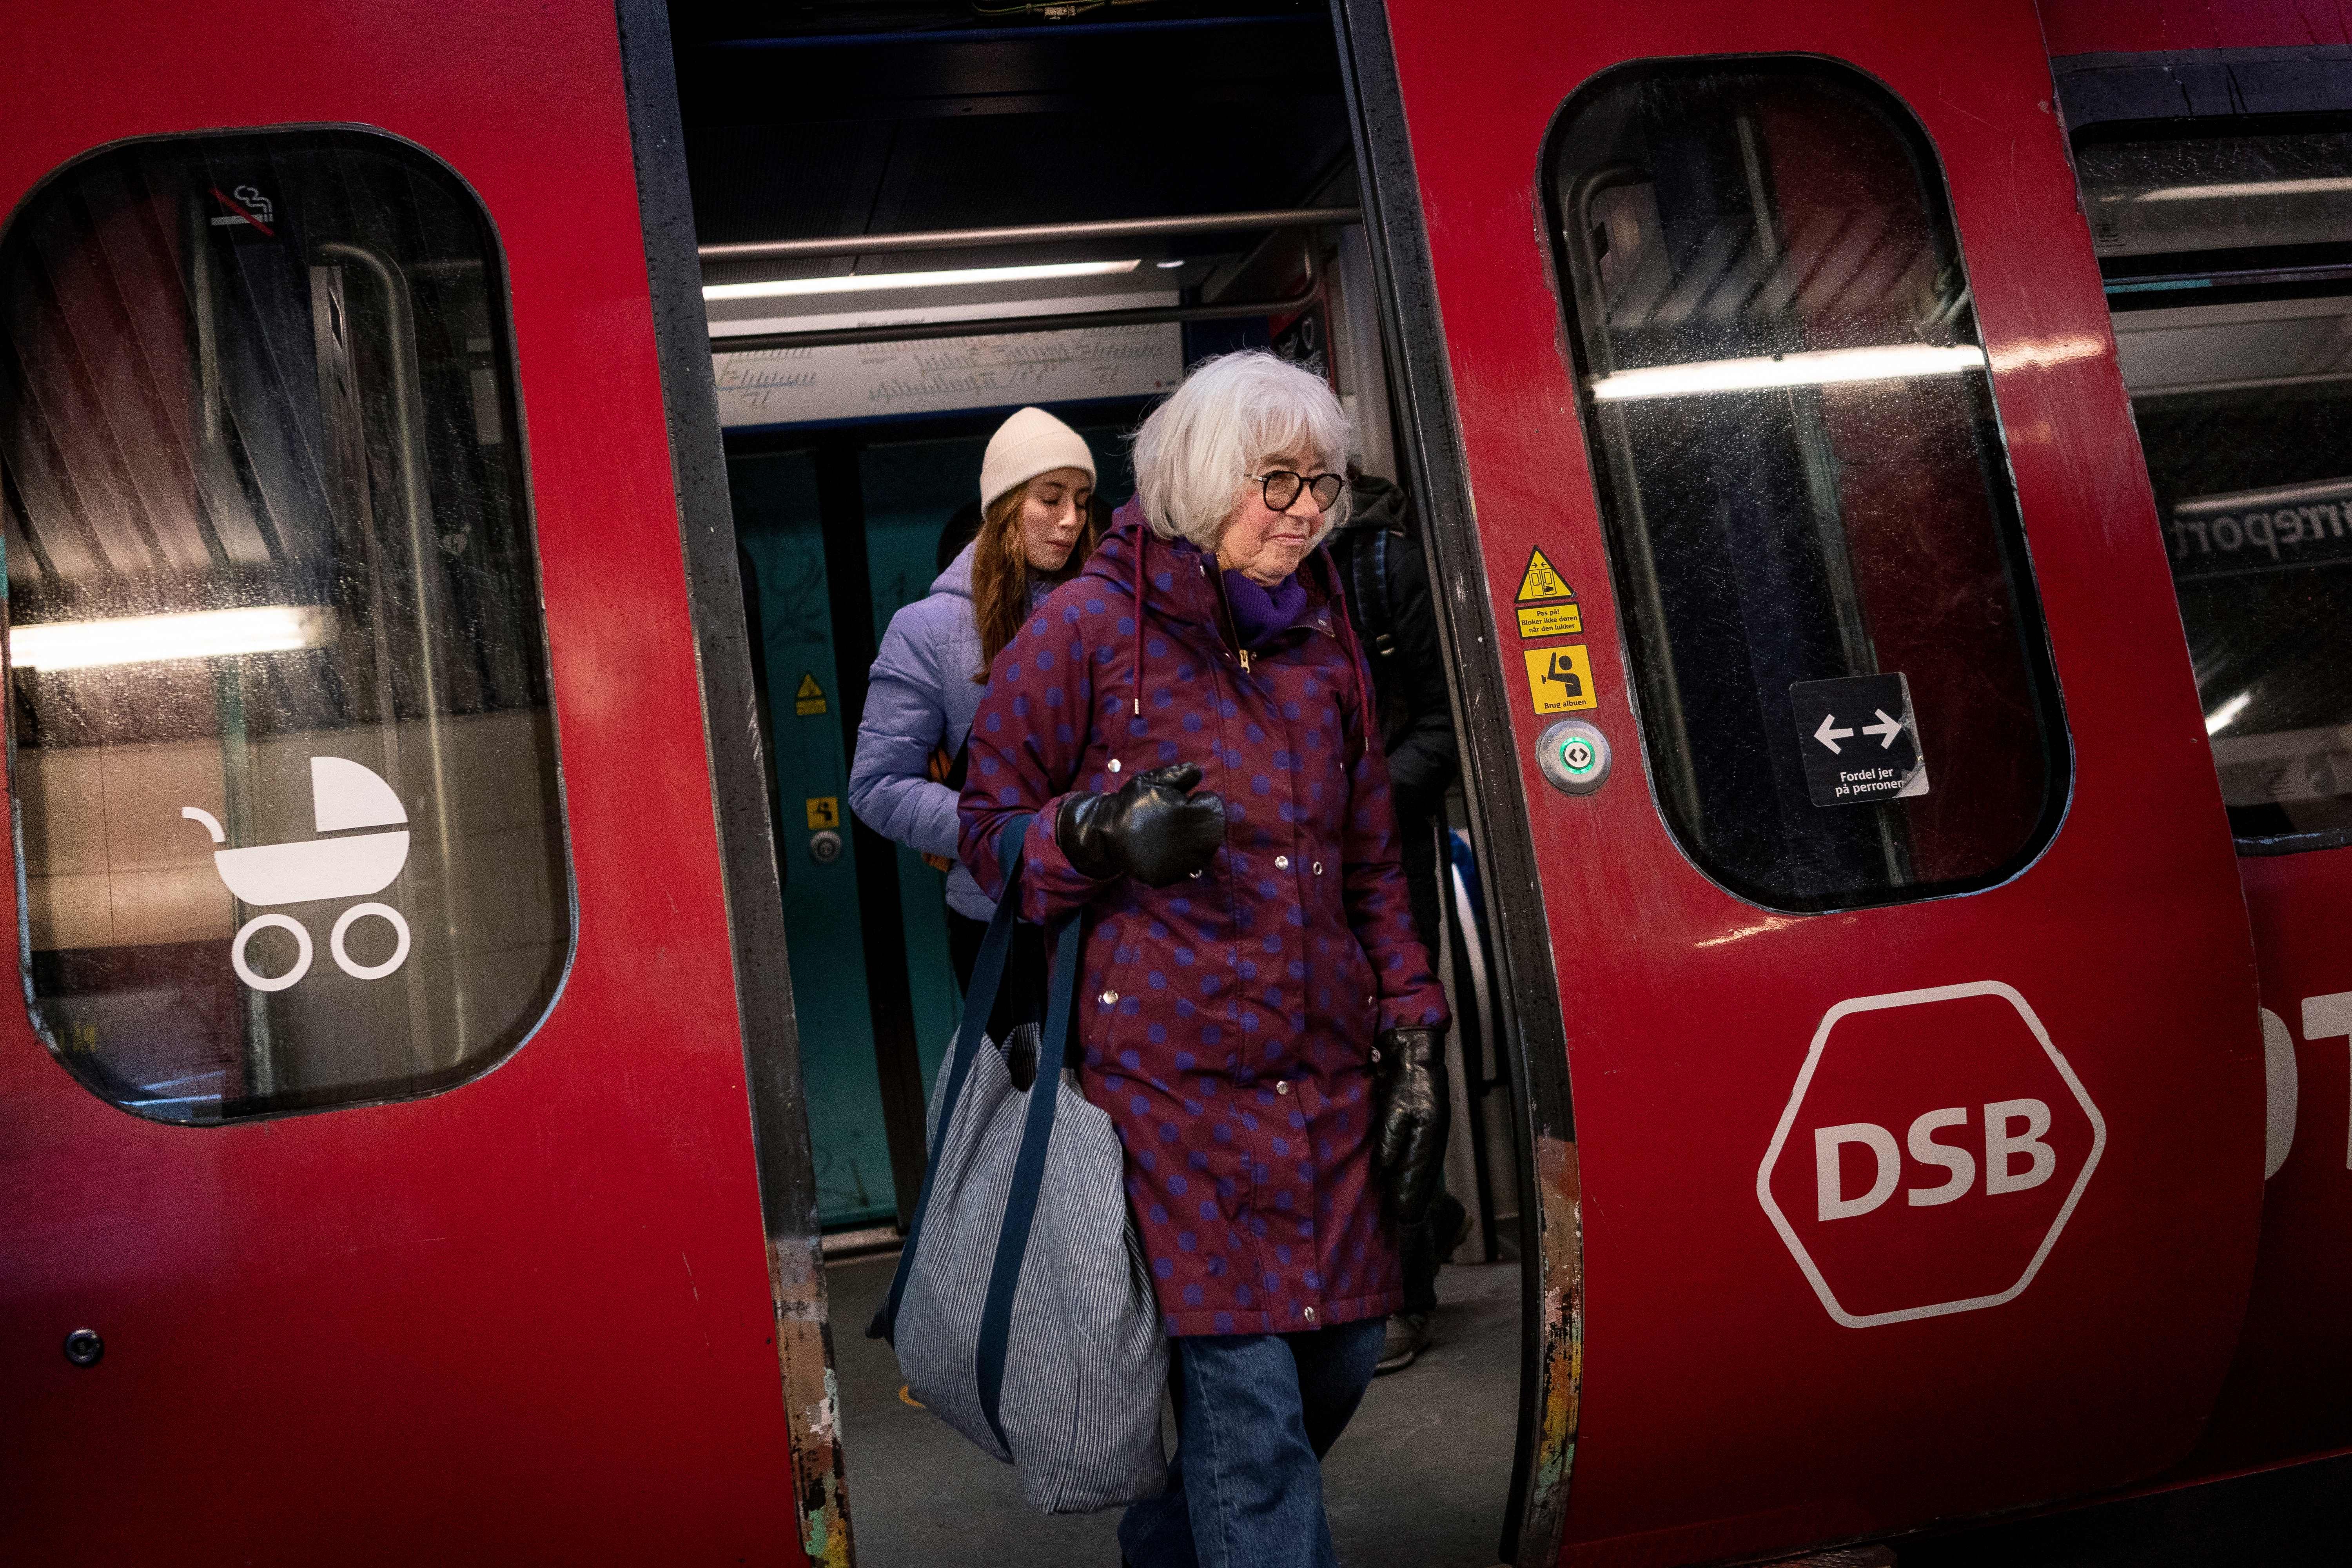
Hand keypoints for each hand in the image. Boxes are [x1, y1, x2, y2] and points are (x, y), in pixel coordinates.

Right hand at [1055, 762, 1225, 886]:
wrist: (1106, 832)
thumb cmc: (1132, 803)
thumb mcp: (1152, 781)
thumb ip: (1179, 775)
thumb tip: (1199, 772)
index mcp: (1183, 815)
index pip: (1214, 809)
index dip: (1203, 801)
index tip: (1190, 800)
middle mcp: (1185, 843)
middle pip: (1213, 832)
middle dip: (1202, 821)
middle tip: (1184, 817)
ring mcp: (1176, 865)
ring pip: (1204, 852)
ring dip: (1196, 840)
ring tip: (1177, 831)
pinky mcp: (1167, 877)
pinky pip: (1188, 868)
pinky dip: (1184, 858)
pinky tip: (1169, 848)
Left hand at [1372, 1027, 1448, 1224]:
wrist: (1415, 1051)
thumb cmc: (1406, 1077)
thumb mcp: (1396, 1105)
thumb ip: (1392, 1136)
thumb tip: (1386, 1166)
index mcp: (1429, 1134)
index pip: (1417, 1172)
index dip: (1409, 1194)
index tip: (1401, 1215)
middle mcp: (1432, 1137)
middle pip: (1422, 1174)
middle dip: (1412, 1197)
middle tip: (1402, 1220)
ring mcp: (1430, 1131)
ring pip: (1422, 1166)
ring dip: (1413, 1186)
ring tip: (1403, 1207)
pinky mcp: (1423, 1125)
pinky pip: (1418, 1154)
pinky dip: (1412, 1170)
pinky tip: (1402, 1178)